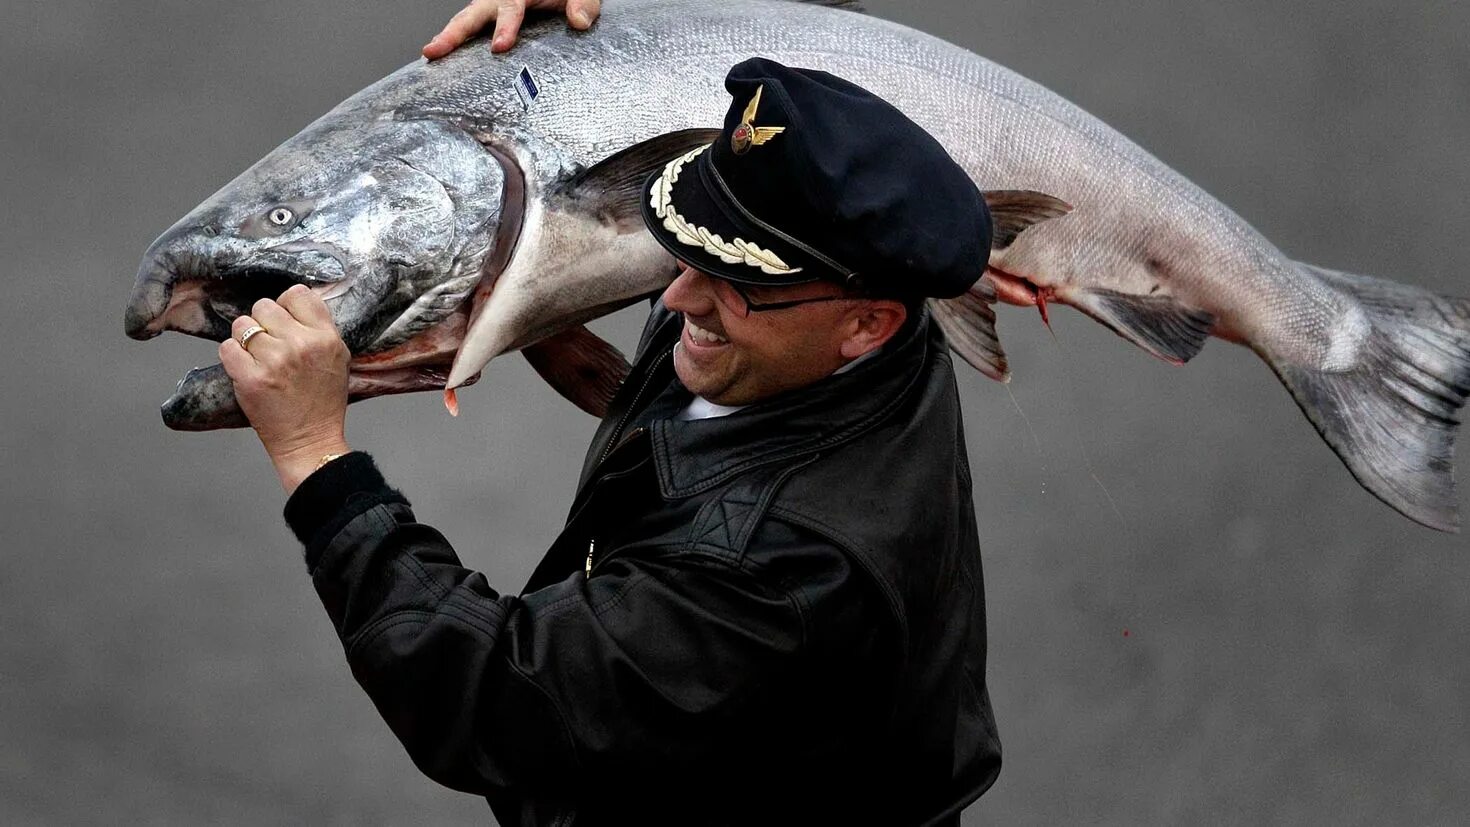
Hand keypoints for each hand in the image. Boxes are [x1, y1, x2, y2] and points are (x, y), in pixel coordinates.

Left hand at [220, 284, 351, 494]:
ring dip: (245, 339)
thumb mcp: (337, 358)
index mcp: (326, 338)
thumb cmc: (322, 402)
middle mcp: (301, 344)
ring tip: (257, 358)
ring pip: (242, 325)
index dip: (286, 305)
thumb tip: (292, 301)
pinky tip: (245, 370)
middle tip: (270, 345)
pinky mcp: (250, 378)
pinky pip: (227, 348)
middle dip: (263, 323)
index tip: (284, 322)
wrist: (310, 441)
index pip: (297, 294)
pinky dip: (232, 358)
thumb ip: (319, 329)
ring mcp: (274, 361)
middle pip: (264, 305)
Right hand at [423, 0, 600, 58]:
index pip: (511, 7)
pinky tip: (443, 59)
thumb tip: (579, 22)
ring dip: (449, 38)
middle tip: (434, 51)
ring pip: (467, 20)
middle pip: (474, 13)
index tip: (499, 47)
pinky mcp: (492, 20)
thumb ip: (584, 3)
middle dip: (455, 33)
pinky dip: (457, 44)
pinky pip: (472, 30)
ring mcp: (493, 8)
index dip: (504, 26)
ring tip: (430, 55)